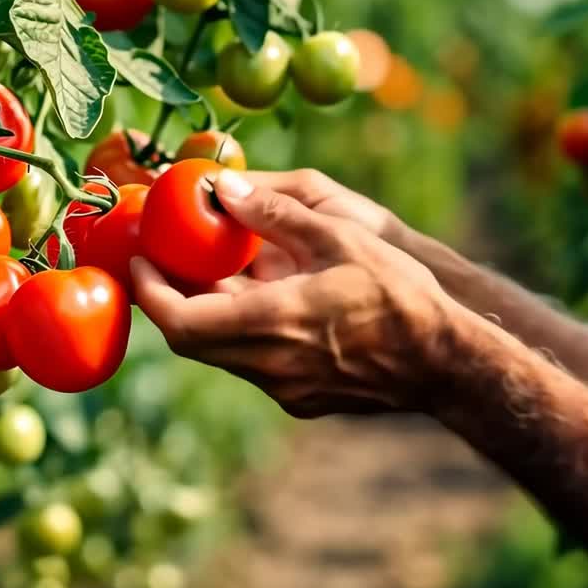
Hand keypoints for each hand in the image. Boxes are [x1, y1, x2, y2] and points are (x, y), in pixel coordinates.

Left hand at [130, 170, 457, 418]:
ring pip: (221, 352)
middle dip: (171, 299)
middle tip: (165, 261)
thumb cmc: (399, 295)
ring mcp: (284, 389)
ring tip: (214, 272)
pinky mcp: (301, 399)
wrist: (446, 362)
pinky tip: (261, 301)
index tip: (141, 261)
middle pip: (191, 339)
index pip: (180, 320)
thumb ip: (275, 215)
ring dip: (209, 314)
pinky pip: (252, 364)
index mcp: (271, 323)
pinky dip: (241, 330)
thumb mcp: (339, 237)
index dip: (151, 292)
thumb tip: (225, 188)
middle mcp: (268, 365)